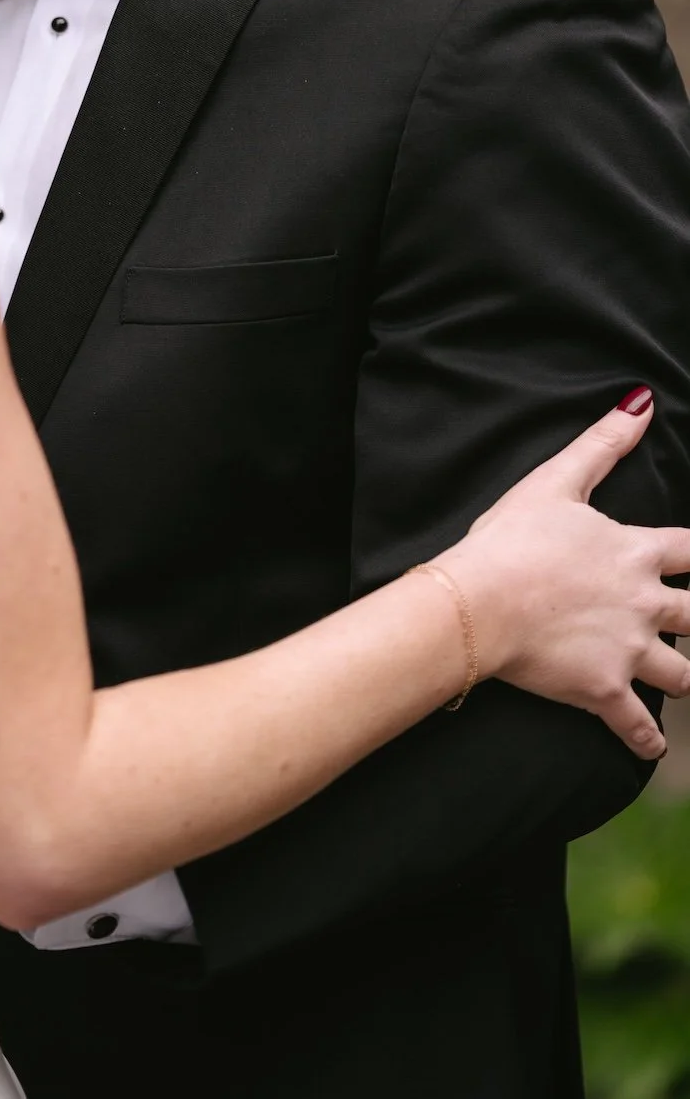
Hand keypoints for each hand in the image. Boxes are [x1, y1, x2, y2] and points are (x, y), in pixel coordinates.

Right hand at [444, 393, 689, 756]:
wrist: (480, 602)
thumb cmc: (511, 538)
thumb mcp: (556, 480)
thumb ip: (603, 443)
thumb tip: (640, 402)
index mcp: (635, 551)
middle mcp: (644, 602)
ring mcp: (629, 650)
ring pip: (681, 674)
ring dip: (682, 676)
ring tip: (679, 678)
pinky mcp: (605, 690)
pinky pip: (637, 726)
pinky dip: (646, 739)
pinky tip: (651, 745)